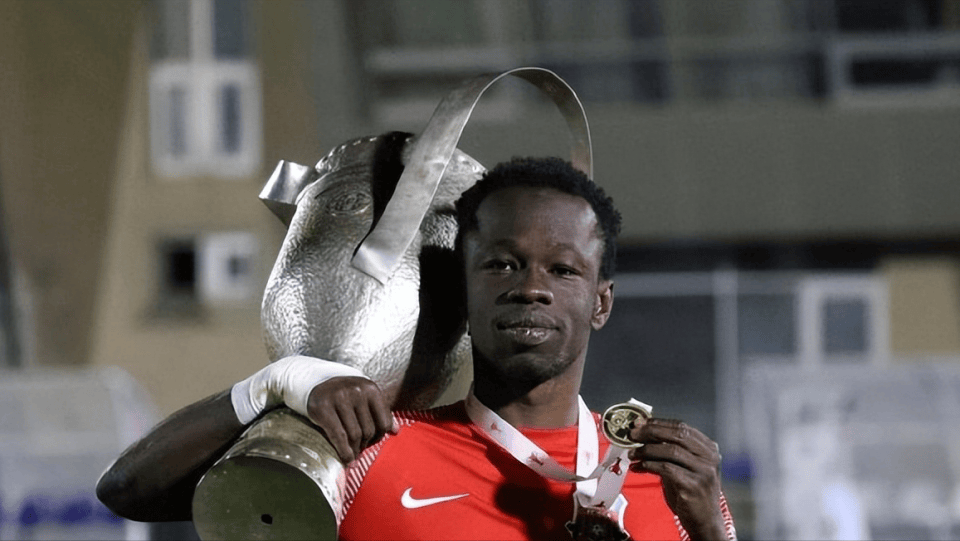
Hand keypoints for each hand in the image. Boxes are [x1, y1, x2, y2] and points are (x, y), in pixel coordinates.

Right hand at [305, 376, 397, 462]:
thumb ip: (380, 412)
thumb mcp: (365, 398)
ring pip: (354, 435)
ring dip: (355, 451)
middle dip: (365, 445)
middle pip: (368, 430)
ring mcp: (339, 398)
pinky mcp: (324, 408)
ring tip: (353, 456)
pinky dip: (344, 452)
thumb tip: (396, 431)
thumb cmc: (345, 396)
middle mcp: (357, 391)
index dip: (379, 437)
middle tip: (359, 451)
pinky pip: (338, 436)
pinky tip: (347, 460)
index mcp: (371, 389)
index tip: (372, 443)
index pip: (384, 422)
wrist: (316, 385)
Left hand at [628, 418, 725, 540]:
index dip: (658, 423)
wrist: (705, 520)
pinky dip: (650, 465)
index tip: (638, 422)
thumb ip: (669, 450)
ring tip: (632, 453)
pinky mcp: (694, 485)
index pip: (681, 426)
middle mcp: (710, 457)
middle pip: (677, 435)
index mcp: (708, 448)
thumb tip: (641, 433)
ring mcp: (704, 471)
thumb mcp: (684, 466)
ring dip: (647, 450)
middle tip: (632, 434)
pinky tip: (639, 466)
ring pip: (671, 450)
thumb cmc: (690, 491)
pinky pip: (667, 468)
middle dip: (651, 432)